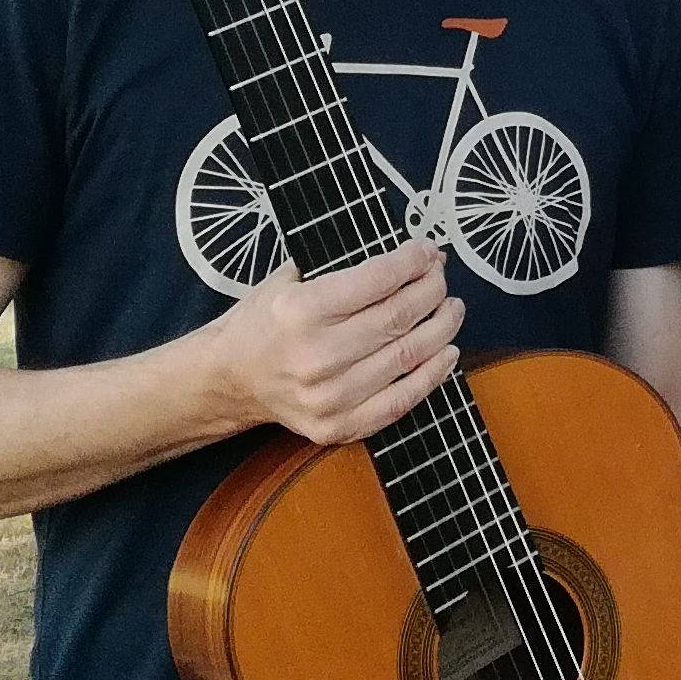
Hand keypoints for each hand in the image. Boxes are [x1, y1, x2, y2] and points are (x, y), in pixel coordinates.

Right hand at [205, 242, 465, 444]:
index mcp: (299, 311)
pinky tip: (447, 352)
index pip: (378, 280)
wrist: (229, 379)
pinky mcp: (337, 427)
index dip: (414, 261)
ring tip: (451, 309)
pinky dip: (433, 374)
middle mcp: (314, 356)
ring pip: (408, 356)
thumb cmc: (265, 321)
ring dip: (442, 328)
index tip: (430, 252)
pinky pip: (402, 401)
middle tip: (441, 278)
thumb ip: (344, 266)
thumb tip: (413, 256)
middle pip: (399, 317)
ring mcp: (328, 397)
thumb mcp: (290, 279)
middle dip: (432, 290)